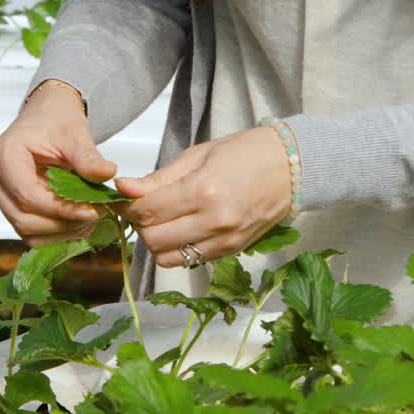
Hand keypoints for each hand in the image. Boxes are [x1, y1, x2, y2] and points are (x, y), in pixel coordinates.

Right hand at [0, 81, 116, 246]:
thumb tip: (107, 174)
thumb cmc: (56, 120)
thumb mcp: (75, 134)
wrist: (47, 116)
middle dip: (60, 223)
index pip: (28, 195)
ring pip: (24, 229)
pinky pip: (29, 229)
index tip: (91, 211)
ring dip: (58, 232)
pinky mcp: (8, 203)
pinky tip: (75, 222)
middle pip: (23, 218)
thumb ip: (88, 158)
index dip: (60, 209)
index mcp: (5, 155)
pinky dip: (53, 232)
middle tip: (93, 216)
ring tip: (87, 220)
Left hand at [115, 127, 291, 267]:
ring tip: (162, 220)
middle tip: (142, 208)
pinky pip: (191, 260)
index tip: (122, 198)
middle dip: (140, 224)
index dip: (127, 206)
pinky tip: (183, 228)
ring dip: (157, 241)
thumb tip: (124, 189)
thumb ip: (159, 178)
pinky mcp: (233, 251)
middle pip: (153, 238)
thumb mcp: (197, 156)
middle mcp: (214, 221)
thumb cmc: (246, 153)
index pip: (147, 211)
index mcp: (203, 191)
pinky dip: (178, 248)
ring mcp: (225, 240)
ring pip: (168, 258)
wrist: (292, 166)